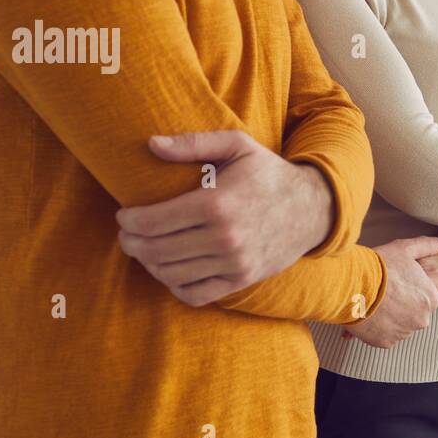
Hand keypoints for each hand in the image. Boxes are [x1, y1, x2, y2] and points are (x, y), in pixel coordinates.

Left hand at [117, 131, 333, 306]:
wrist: (312, 209)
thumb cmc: (268, 174)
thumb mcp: (237, 145)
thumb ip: (194, 143)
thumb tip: (151, 144)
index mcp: (216, 204)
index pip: (153, 222)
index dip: (129, 221)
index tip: (125, 215)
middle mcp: (224, 238)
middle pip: (157, 250)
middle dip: (132, 243)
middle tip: (126, 235)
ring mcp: (234, 264)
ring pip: (171, 274)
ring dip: (150, 264)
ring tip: (145, 251)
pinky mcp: (241, 280)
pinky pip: (196, 294)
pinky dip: (175, 286)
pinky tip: (170, 270)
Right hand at [346, 237, 437, 347]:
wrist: (353, 286)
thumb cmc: (380, 267)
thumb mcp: (405, 249)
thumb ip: (425, 246)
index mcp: (431, 299)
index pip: (424, 296)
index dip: (409, 288)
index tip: (396, 283)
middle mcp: (422, 319)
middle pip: (412, 312)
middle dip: (400, 305)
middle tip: (384, 292)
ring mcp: (403, 333)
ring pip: (398, 325)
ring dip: (389, 317)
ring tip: (374, 302)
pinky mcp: (385, 342)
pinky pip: (383, 336)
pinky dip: (377, 328)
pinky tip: (368, 314)